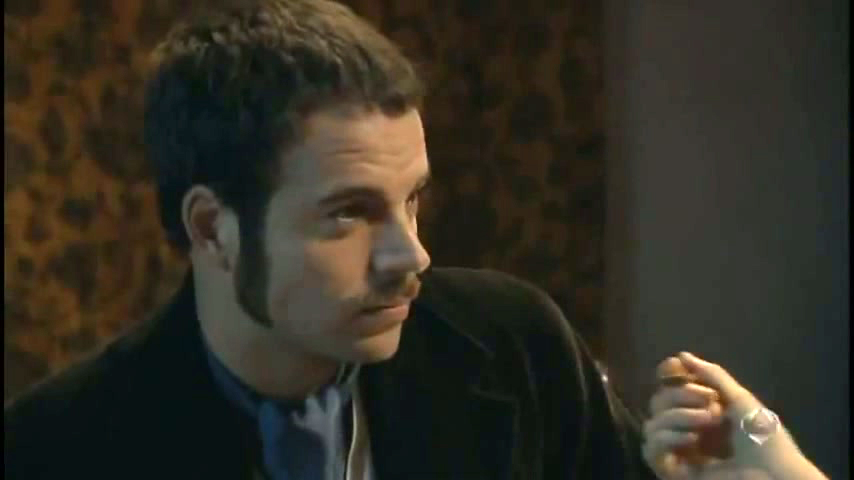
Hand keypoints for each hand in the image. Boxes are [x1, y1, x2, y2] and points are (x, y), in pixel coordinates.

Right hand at [641, 352, 826, 479]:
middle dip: (680, 395)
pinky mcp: (672, 471)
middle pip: (658, 401)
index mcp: (700, 410)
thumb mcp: (740, 399)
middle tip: (711, 403)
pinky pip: (650, 449)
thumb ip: (712, 375)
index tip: (674, 367)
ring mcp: (678, 451)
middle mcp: (685, 428)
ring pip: (652, 424)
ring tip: (708, 421)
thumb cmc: (764, 438)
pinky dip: (666, 438)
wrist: (774, 475)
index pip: (669, 387)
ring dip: (677, 416)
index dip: (667, 375)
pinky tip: (690, 439)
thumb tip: (681, 355)